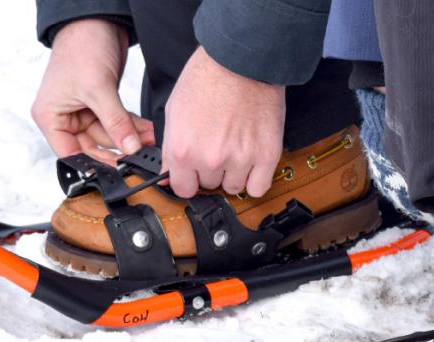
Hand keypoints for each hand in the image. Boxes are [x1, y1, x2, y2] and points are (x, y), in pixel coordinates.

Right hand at [31, 19, 154, 163]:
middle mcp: (64, 116)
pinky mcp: (100, 102)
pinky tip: (146, 130)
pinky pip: (117, 121)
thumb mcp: (98, 89)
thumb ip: (115, 121)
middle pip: (93, 146)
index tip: (119, 169)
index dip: (95, 164)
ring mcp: (83, 110)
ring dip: (129, 137)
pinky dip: (131, 126)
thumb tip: (130, 148)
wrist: (95, 22)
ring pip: (109, 134)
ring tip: (149, 140)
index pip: (71, 153)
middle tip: (142, 155)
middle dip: (119, 149)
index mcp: (50, 117)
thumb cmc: (80, 48)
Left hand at [162, 46, 285, 197]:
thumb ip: (170, 148)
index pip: (182, 189)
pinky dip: (255, 179)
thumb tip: (168, 174)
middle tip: (218, 145)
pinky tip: (252, 161)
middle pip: (209, 185)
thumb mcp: (174, 111)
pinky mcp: (266, 155)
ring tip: (236, 147)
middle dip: (211, 169)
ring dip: (234, 173)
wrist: (241, 60)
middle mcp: (210, 159)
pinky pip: (259, 188)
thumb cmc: (208, 77)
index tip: (194, 173)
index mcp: (183, 150)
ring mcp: (240, 159)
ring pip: (234, 187)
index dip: (188, 179)